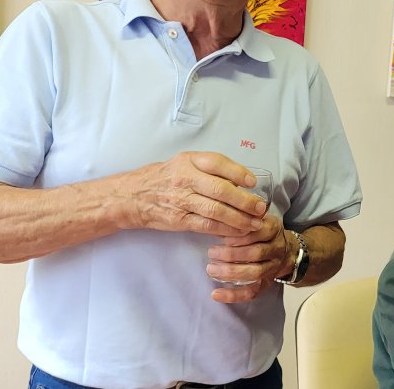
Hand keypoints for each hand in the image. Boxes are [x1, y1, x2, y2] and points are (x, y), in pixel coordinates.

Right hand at [125, 151, 266, 235]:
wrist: (133, 196)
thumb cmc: (165, 177)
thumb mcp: (183, 163)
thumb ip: (208, 168)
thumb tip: (240, 180)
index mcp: (188, 160)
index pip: (217, 163)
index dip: (238, 172)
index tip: (253, 182)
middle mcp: (185, 179)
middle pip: (220, 189)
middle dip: (244, 200)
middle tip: (260, 208)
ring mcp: (181, 200)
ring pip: (216, 210)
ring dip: (239, 219)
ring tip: (255, 223)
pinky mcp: (179, 220)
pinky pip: (206, 226)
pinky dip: (225, 230)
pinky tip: (238, 232)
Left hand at [207, 215, 290, 302]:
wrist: (288, 250)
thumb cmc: (264, 231)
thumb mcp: (258, 218)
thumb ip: (243, 218)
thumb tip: (217, 220)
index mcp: (274, 229)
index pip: (260, 231)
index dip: (241, 235)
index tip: (223, 237)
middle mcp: (276, 248)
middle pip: (256, 253)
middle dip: (232, 254)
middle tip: (211, 252)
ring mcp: (273, 267)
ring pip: (255, 272)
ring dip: (231, 272)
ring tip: (211, 269)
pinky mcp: (267, 283)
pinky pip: (252, 292)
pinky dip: (233, 295)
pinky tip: (216, 294)